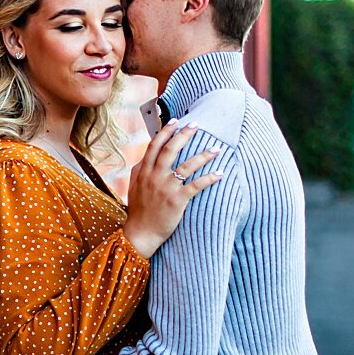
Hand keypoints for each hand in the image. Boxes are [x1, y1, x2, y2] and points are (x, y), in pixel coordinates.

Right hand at [121, 121, 222, 257]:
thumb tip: (143, 157)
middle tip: (196, 125)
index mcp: (143, 172)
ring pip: (186, 166)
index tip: (175, 121)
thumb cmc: (139, 211)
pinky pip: (196, 185)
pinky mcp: (177, 200)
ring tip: (216, 148)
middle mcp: (154, 177)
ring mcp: (166, 188)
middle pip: (170, 150)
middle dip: (184, 135)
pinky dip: (209, 178)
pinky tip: (220, 173)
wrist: (141, 233)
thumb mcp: (134, 188)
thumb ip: (138, 171)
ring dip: (203, 155)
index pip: (154, 146)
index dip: (165, 132)